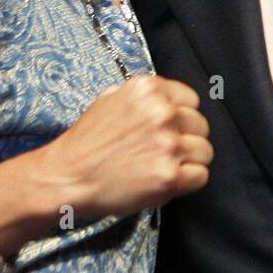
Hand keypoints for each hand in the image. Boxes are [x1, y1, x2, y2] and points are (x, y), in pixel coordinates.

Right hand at [34, 74, 211, 219]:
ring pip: (205, 152)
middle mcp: (162, 113)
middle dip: (187, 139)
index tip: (168, 130)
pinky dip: (188, 182)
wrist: (67, 177)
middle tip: (163, 152)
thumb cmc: (86, 142)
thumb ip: (145, 97)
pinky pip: (201, 176)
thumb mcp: (111, 99)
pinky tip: (165, 181)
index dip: (181, 118)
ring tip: (163, 167)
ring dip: (189, 162)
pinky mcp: (169, 176)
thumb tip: (172, 100)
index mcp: (149, 90)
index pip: (192, 100)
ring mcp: (167, 145)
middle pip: (201, 126)